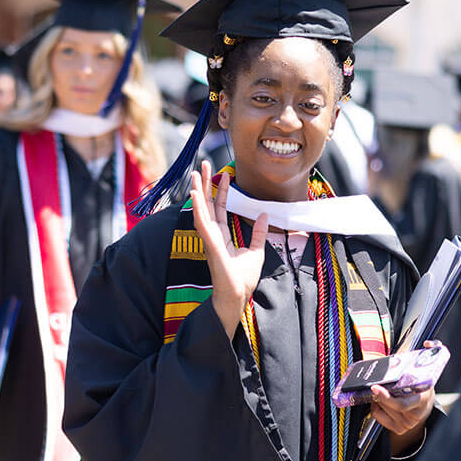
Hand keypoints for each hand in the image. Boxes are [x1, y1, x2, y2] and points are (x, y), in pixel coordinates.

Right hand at [189, 160, 268, 339]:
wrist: (237, 296)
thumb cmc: (243, 279)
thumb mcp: (256, 251)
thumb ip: (259, 233)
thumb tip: (265, 214)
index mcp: (222, 236)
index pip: (220, 209)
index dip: (221, 191)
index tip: (224, 175)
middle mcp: (212, 235)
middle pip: (208, 205)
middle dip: (206, 184)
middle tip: (202, 165)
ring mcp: (209, 239)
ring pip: (202, 210)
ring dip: (198, 191)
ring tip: (195, 173)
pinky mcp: (210, 245)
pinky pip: (202, 223)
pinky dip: (198, 208)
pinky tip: (195, 194)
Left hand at [371, 341, 439, 452]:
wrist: (425, 407)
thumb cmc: (422, 386)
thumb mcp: (429, 371)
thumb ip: (432, 353)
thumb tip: (429, 343)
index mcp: (423, 399)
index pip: (403, 403)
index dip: (387, 397)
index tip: (376, 387)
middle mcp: (415, 413)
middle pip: (393, 407)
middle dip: (381, 397)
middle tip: (374, 387)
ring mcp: (407, 423)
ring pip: (384, 410)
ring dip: (377, 399)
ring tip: (380, 390)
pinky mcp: (399, 428)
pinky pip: (379, 417)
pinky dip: (376, 408)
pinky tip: (380, 400)